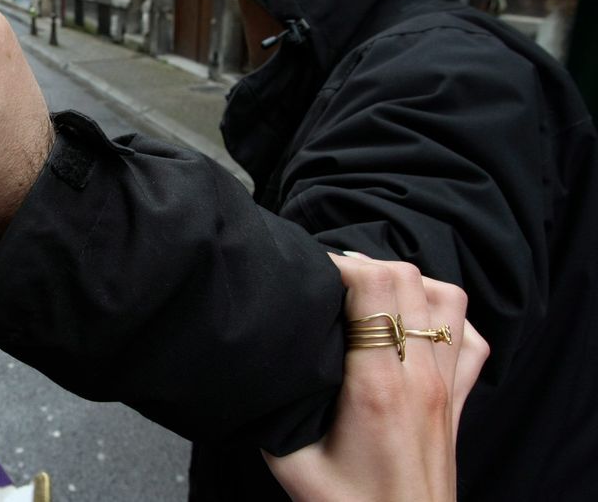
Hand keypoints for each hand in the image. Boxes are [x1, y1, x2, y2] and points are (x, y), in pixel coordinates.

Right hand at [265, 253, 488, 500]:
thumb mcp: (289, 459)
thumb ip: (272, 409)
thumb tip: (255, 369)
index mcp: (375, 386)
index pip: (372, 287)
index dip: (339, 265)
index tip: (312, 274)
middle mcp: (419, 377)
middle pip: (407, 278)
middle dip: (364, 265)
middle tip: (331, 281)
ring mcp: (446, 387)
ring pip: (447, 298)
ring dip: (409, 283)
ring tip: (372, 295)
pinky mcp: (458, 402)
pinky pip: (470, 337)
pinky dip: (446, 318)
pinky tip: (415, 325)